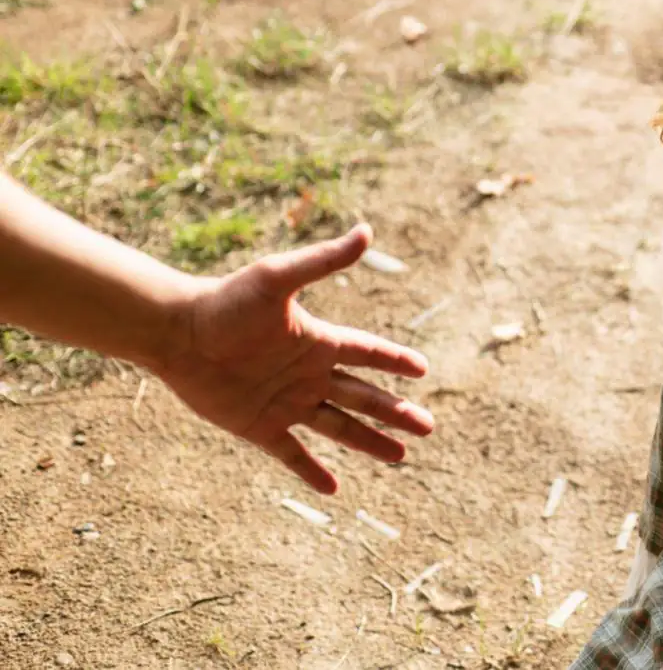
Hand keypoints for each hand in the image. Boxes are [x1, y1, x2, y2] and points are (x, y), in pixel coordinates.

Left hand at [156, 224, 432, 493]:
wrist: (176, 332)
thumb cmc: (225, 301)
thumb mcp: (278, 277)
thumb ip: (323, 261)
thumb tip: (367, 232)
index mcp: (319, 341)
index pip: (369, 352)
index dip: (396, 361)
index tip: (422, 370)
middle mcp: (309, 374)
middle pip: (364, 397)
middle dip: (397, 413)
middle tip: (428, 428)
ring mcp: (286, 402)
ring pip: (340, 427)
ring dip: (371, 442)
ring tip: (401, 457)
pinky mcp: (260, 426)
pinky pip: (293, 453)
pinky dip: (312, 470)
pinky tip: (334, 488)